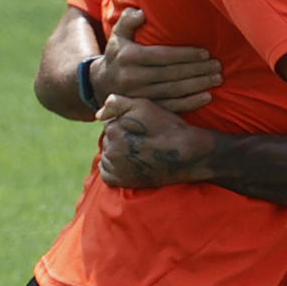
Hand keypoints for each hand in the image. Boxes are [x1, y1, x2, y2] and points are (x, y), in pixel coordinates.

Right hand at [93, 8, 221, 111]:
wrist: (102, 83)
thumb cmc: (118, 54)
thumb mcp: (118, 35)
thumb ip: (128, 21)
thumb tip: (141, 12)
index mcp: (130, 57)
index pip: (163, 56)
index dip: (185, 55)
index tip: (205, 53)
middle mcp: (134, 77)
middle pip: (172, 74)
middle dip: (197, 70)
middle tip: (218, 66)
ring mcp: (140, 95)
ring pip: (174, 91)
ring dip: (198, 85)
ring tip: (217, 79)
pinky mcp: (146, 107)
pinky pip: (170, 106)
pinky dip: (190, 103)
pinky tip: (207, 97)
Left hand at [97, 96, 211, 186]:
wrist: (187, 154)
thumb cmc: (168, 127)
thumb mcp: (145, 106)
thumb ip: (118, 103)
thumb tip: (98, 113)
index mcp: (113, 130)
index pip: (110, 124)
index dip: (125, 124)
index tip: (141, 128)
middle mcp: (111, 150)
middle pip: (109, 140)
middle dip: (120, 138)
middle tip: (142, 140)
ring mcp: (115, 167)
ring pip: (108, 155)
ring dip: (118, 153)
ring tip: (139, 151)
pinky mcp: (120, 181)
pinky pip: (107, 172)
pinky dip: (115, 168)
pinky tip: (131, 163)